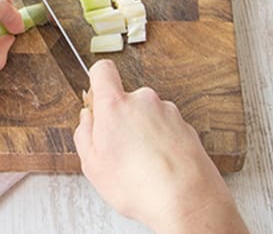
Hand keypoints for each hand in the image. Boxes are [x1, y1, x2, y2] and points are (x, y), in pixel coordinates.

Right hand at [74, 60, 246, 232]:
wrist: (188, 202)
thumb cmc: (139, 185)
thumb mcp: (92, 165)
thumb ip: (84, 133)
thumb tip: (87, 119)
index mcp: (115, 105)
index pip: (103, 70)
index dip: (97, 80)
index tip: (96, 97)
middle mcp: (144, 101)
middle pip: (126, 99)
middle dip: (121, 119)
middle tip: (118, 149)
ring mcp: (169, 113)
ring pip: (147, 115)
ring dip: (143, 133)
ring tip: (142, 165)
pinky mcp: (187, 127)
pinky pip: (166, 129)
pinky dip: (162, 143)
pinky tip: (160, 168)